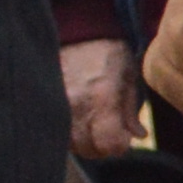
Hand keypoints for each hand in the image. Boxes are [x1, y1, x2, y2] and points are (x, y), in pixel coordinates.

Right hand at [62, 35, 143, 162]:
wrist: (78, 32)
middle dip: (104, 147)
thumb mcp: (129, 78)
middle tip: (110, 133)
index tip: (123, 137)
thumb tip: (137, 136)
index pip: (109, 144)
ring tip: (94, 126)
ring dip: (85, 142)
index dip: (120, 145)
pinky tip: (79, 121)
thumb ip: (131, 111)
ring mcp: (56, 105)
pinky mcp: (44, 103)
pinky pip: (57, 131)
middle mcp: (76, 105)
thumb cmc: (110, 53)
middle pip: (89, 150)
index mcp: (101, 98)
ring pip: (71, 145)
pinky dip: (70, 133)